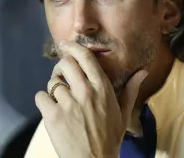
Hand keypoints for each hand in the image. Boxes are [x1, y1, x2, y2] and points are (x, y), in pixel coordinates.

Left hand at [35, 41, 147, 157]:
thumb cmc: (109, 138)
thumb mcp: (123, 113)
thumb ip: (131, 89)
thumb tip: (143, 71)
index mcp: (102, 89)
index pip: (85, 58)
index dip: (73, 47)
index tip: (66, 45)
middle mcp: (85, 92)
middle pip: (65, 64)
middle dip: (61, 66)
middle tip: (62, 74)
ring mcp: (68, 104)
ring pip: (52, 81)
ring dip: (54, 87)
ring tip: (60, 98)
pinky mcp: (53, 116)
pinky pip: (41, 96)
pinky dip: (44, 100)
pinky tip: (52, 108)